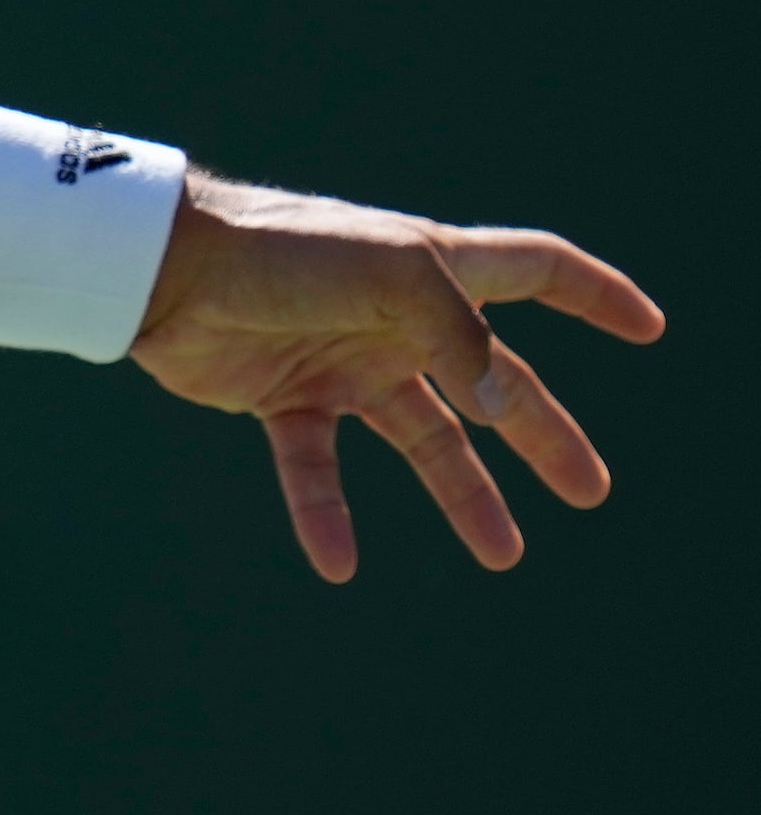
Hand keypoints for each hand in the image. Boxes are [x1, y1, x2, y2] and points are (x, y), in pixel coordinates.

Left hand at [129, 174, 664, 580]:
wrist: (165, 269)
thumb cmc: (283, 251)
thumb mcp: (393, 275)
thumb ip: (458, 334)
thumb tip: (502, 402)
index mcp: (434, 269)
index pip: (538, 271)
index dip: (595, 295)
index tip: (648, 327)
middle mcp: (397, 319)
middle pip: (493, 383)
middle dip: (544, 434)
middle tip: (590, 490)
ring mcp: (343, 360)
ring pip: (423, 439)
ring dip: (463, 495)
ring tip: (504, 554)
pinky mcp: (283, 398)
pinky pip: (315, 469)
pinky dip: (327, 514)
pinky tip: (339, 563)